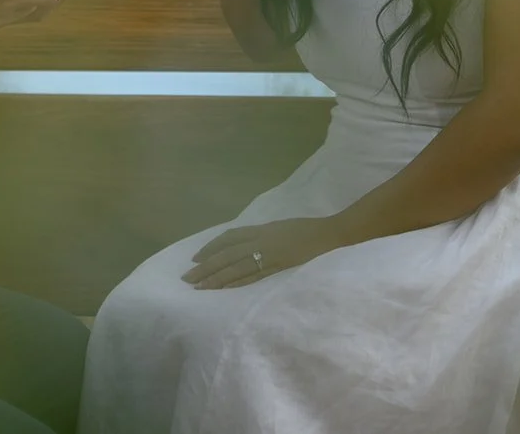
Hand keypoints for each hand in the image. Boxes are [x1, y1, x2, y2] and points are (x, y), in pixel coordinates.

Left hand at [182, 217, 344, 289]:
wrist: (332, 235)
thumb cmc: (308, 230)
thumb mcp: (279, 228)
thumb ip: (262, 236)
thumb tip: (245, 246)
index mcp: (261, 230)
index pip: (228, 238)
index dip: (210, 248)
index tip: (195, 259)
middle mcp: (261, 241)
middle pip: (226, 255)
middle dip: (206, 267)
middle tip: (187, 278)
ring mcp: (270, 256)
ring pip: (236, 268)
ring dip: (216, 279)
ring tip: (199, 288)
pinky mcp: (279, 269)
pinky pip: (254, 278)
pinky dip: (237, 284)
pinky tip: (225, 291)